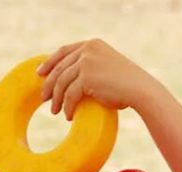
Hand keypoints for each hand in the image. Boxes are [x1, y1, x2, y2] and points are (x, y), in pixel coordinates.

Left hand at [37, 39, 158, 119]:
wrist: (141, 90)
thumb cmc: (129, 86)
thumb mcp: (109, 70)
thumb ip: (92, 69)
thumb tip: (77, 84)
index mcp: (93, 45)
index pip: (64, 51)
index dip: (50, 62)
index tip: (40, 73)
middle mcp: (88, 50)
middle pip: (59, 67)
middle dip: (49, 84)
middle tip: (43, 97)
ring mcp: (86, 62)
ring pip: (62, 82)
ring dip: (56, 98)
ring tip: (54, 111)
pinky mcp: (87, 78)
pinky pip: (70, 94)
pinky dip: (67, 106)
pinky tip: (68, 116)